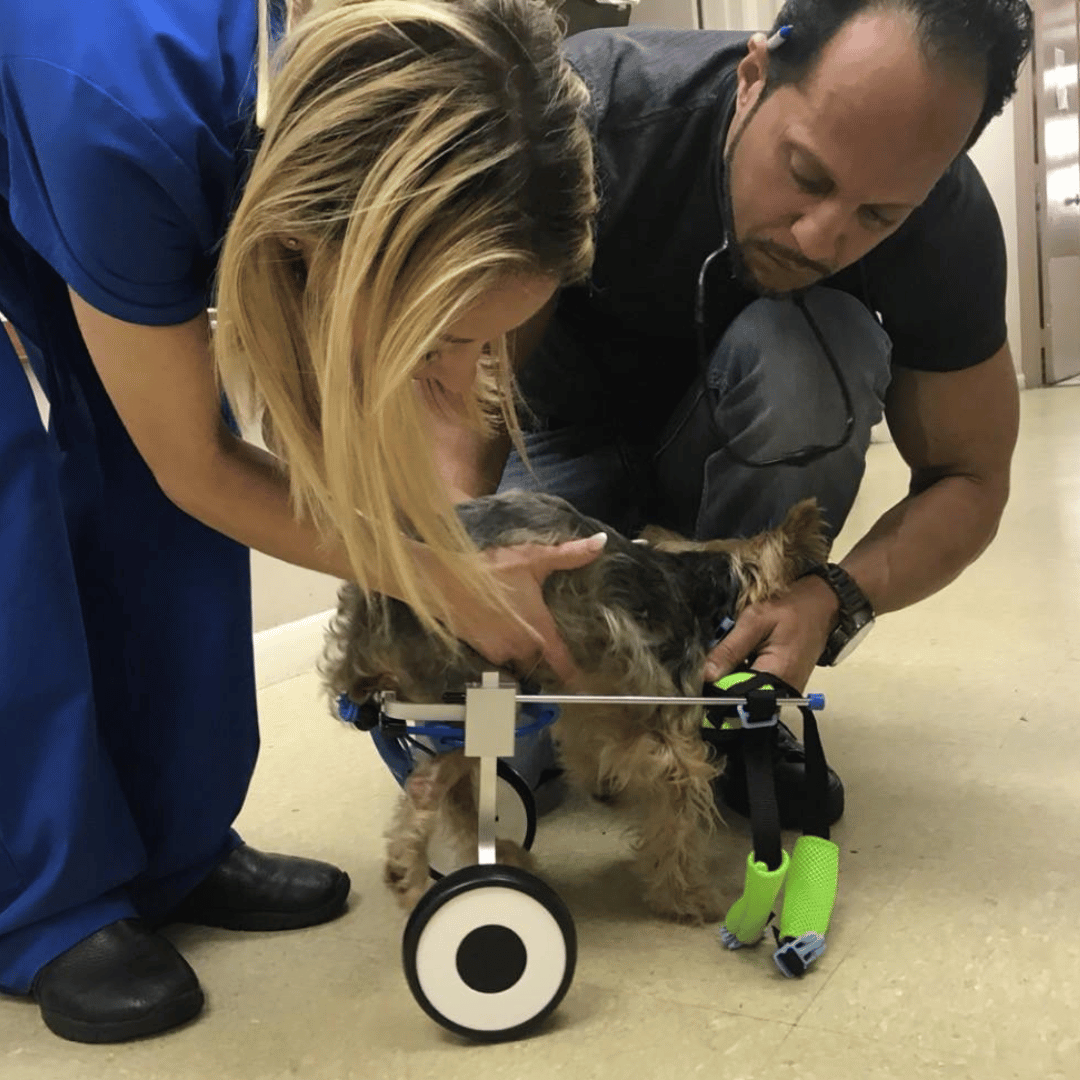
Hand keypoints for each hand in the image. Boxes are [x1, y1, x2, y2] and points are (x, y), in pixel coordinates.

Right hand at [443, 532, 608, 685]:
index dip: (573, 675)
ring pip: (516, 658)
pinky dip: (499, 645)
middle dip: (540, 651)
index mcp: (540, 630)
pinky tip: (494, 625)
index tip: (581, 683)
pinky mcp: (478, 650)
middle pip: (538, 660)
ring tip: (515, 627)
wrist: (445, 581)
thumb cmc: (492, 570)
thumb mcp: (534, 559)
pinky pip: (496, 654)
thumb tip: (602, 542)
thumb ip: (570, 554)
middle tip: (540, 637)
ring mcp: (498, 651)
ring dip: (518, 648)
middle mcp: (521, 647)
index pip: (562, 663)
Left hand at [702, 575, 839, 692]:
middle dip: (722, 682)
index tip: (699, 676)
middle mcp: (784, 691)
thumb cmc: (792, 608)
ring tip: (729, 655)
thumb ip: (730, 649)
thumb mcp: (755, 620)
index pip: (737, 696)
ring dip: (732, 677)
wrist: (820, 605)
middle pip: (741, 698)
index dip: (715, 688)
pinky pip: (756, 686)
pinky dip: (744, 673)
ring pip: (747, 693)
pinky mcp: (784, 685)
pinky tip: (741, 657)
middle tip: (712, 660)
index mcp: (778, 676)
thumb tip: (706, 675)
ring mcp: (786, 690)